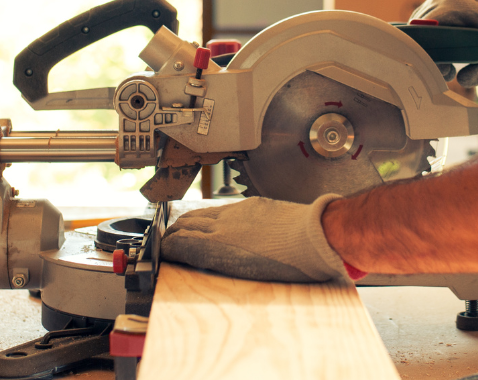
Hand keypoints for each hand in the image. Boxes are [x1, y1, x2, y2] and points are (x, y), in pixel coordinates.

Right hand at [161, 195, 346, 282]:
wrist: (315, 236)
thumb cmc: (290, 263)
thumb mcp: (248, 273)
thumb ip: (222, 263)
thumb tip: (206, 260)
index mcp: (219, 245)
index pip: (182, 242)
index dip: (167, 246)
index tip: (161, 250)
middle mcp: (223, 225)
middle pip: (188, 224)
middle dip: (173, 232)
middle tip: (167, 239)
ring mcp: (238, 212)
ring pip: (203, 213)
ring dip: (188, 221)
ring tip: (182, 226)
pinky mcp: (252, 204)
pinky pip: (221, 208)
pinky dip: (209, 214)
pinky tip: (213, 218)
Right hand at [411, 0, 477, 86]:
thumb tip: (459, 79)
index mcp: (453, 4)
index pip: (422, 29)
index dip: (426, 52)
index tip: (442, 69)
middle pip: (417, 30)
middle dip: (428, 54)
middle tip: (449, 72)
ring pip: (418, 29)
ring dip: (428, 49)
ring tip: (450, 66)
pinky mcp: (438, 4)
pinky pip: (423, 26)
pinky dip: (431, 41)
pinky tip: (447, 56)